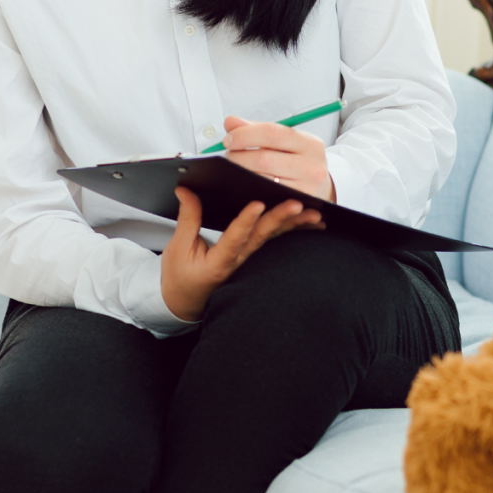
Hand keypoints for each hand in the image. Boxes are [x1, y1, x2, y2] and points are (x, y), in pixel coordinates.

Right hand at [161, 186, 324, 321]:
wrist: (187, 302)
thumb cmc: (182, 277)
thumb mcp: (178, 248)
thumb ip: (188, 218)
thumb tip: (186, 190)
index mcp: (219, 261)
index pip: (234, 238)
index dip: (246, 221)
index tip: (257, 204)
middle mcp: (239, 260)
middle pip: (262, 236)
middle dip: (281, 218)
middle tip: (297, 204)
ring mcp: (249, 259)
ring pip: (275, 238)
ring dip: (295, 225)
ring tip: (315, 214)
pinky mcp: (255, 255)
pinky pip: (277, 240)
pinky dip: (295, 230)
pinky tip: (313, 224)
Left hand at [222, 115, 335, 200]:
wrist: (322, 187)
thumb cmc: (300, 161)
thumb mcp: (287, 141)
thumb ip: (258, 129)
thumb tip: (230, 122)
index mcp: (309, 143)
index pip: (272, 133)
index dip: (245, 135)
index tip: (229, 138)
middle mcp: (311, 165)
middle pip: (264, 159)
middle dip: (239, 156)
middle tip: (229, 155)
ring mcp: (306, 187)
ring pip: (262, 179)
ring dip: (241, 172)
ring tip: (236, 167)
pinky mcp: (296, 204)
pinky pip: (265, 195)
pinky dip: (251, 187)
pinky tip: (245, 182)